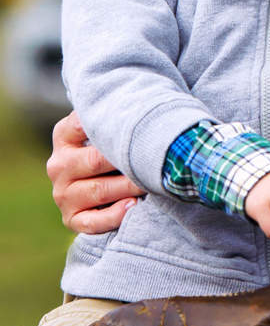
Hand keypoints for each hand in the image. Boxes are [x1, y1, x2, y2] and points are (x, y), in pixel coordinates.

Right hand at [47, 111, 144, 233]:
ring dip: (127, 187)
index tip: (133, 124)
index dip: (106, 126)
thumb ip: (119, 117)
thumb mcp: (112, 130)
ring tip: (150, 183)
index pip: (80, 125)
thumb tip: (142, 103)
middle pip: (95, 161)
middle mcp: (59, 165)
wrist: (108, 187)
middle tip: (155, 159)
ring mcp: (63, 194)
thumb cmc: (118, 150)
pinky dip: (114, 215)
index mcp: (64, 137)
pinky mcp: (72, 219)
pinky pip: (93, 221)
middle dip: (126, 161)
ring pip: (97, 191)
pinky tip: (133, 206)